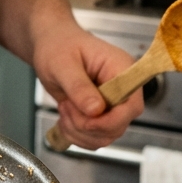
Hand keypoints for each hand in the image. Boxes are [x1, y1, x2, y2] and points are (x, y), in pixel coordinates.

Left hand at [34, 24, 143, 148]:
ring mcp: (111, 104)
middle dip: (89, 126)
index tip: (88, 120)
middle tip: (67, 108)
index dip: (112, 120)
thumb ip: (78, 86)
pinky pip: (95, 137)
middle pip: (119, 125)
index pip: (132, 104)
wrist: (49, 46)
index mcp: (121, 69)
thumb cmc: (58, 45)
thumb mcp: (62, 63)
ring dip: (80, 132)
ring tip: (65, 109)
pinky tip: (66, 118)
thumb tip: (96, 110)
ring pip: (106, 135)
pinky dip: (77, 135)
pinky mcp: (100, 114)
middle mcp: (122, 89)